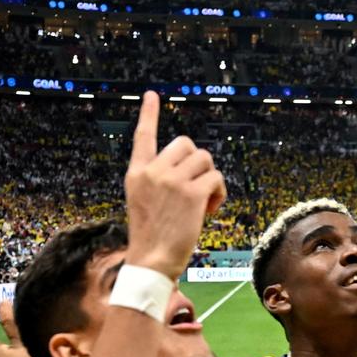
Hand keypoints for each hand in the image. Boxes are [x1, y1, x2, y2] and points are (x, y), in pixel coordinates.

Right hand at [123, 91, 222, 278]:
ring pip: (205, 159)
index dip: (149, 114)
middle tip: (197, 187)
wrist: (151, 262)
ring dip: (211, 177)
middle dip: (198, 162)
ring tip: (204, 200)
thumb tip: (192, 168)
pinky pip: (216, 178)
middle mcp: (153, 171)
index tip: (151, 95)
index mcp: (137, 173)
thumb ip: (160, 181)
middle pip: (186, 143)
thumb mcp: (144, 202)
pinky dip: (219, 192)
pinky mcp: (192, 193)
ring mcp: (172, 180)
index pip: (143, 136)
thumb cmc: (152, 237)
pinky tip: (211, 208)